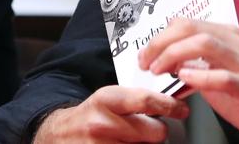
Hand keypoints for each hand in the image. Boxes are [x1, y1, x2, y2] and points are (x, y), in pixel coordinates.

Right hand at [32, 85, 188, 143]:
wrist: (58, 135)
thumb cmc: (89, 117)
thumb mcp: (107, 100)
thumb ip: (135, 101)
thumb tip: (170, 104)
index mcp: (106, 100)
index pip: (147, 100)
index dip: (170, 105)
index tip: (181, 109)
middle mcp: (103, 124)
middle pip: (155, 132)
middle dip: (157, 132)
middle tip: (148, 130)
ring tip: (129, 140)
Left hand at [138, 20, 238, 142]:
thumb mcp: (215, 76)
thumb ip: (193, 65)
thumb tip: (163, 59)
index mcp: (229, 38)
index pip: (187, 23)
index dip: (160, 36)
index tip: (146, 53)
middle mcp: (238, 46)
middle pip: (193, 29)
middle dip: (162, 43)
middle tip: (147, 62)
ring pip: (207, 44)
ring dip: (176, 55)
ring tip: (160, 70)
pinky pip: (225, 77)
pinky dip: (201, 75)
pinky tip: (186, 79)